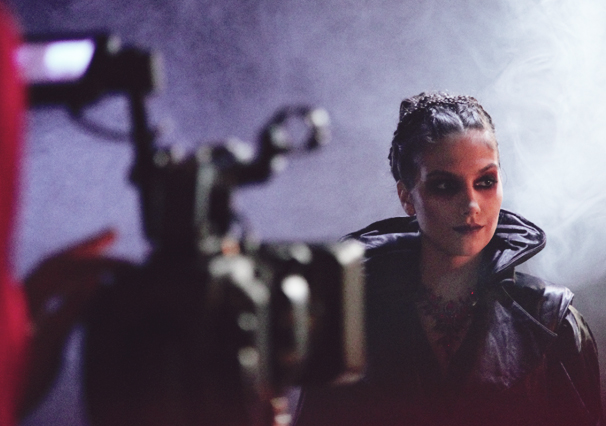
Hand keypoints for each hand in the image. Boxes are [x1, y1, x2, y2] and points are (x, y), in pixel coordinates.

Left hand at [19, 229, 125, 416]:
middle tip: (113, 233)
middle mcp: (18, 302)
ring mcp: (20, 316)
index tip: (122, 255)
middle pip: (55, 266)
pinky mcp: (24, 330)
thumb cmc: (13, 385)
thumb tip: (96, 281)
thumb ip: (68, 314)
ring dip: (80, 268)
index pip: (60, 267)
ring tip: (107, 259)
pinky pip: (52, 298)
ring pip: (52, 282)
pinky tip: (91, 293)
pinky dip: (74, 289)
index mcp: (20, 304)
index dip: (91, 256)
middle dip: (84, 248)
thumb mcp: (45, 352)